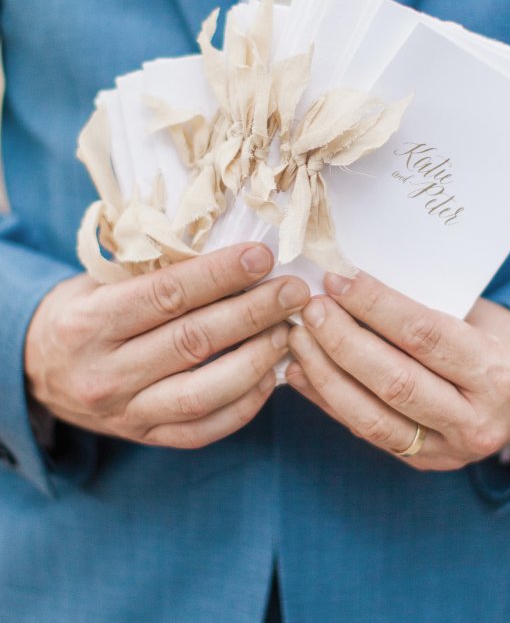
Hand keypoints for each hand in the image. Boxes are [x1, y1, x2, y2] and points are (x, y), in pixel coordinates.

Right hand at [25, 244, 308, 448]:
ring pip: (203, 392)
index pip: (166, 295)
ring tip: (288, 331)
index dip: (220, 275)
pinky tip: (270, 377)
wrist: (37, 371)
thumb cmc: (81, 313)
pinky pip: (202, 430)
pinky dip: (244, 406)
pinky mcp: (145, 437)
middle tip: (293, 291)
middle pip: (193, 342)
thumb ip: (153, 271)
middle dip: (253, 312)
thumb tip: (229, 250)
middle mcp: (105, 373)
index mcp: (90, 323)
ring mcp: (126, 413)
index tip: (262, 256)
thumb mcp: (99, 282)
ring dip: (256, 360)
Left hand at [286, 271, 509, 469]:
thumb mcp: (477, 315)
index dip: (375, 306)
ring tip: (297, 338)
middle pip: (394, 381)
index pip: (425, 335)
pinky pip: (364, 433)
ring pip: (372, 418)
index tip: (339, 279)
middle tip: (311, 308)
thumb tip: (351, 281)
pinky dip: (326, 401)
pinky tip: (299, 371)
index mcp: (496, 373)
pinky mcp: (421, 461)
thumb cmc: (495, 340)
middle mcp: (476, 419)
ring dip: (325, 375)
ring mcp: (448, 450)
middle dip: (342, 342)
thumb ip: (424, 305)